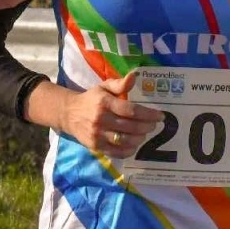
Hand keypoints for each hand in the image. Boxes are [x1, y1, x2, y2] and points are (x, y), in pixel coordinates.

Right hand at [35, 71, 164, 158]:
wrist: (69, 114)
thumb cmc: (91, 99)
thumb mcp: (104, 87)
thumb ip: (120, 83)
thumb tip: (135, 76)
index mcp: (104, 102)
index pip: (130, 110)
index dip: (148, 114)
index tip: (160, 115)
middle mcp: (101, 119)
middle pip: (130, 126)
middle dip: (147, 126)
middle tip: (154, 124)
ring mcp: (98, 135)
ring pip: (125, 140)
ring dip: (140, 138)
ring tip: (145, 133)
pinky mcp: (96, 147)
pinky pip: (117, 152)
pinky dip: (129, 150)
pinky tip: (135, 144)